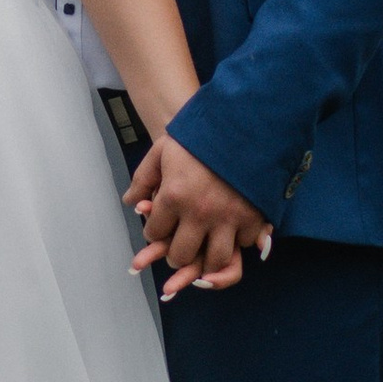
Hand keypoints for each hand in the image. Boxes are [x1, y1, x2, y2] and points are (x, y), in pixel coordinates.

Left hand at [127, 133, 270, 297]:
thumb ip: (144, 178)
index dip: (154, 232)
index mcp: (174, 195)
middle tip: (177, 249)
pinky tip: (231, 232)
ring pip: (214, 260)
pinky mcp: (253, 216)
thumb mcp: (163, 150)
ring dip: (206, 259)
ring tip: (203, 250)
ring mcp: (227, 217)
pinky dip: (238, 241)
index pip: (154, 233)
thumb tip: (130, 202)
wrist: (242, 121)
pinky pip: (244, 243)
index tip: (158, 228)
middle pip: (181, 255)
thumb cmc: (199, 135)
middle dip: (175, 255)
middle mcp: (199, 212)